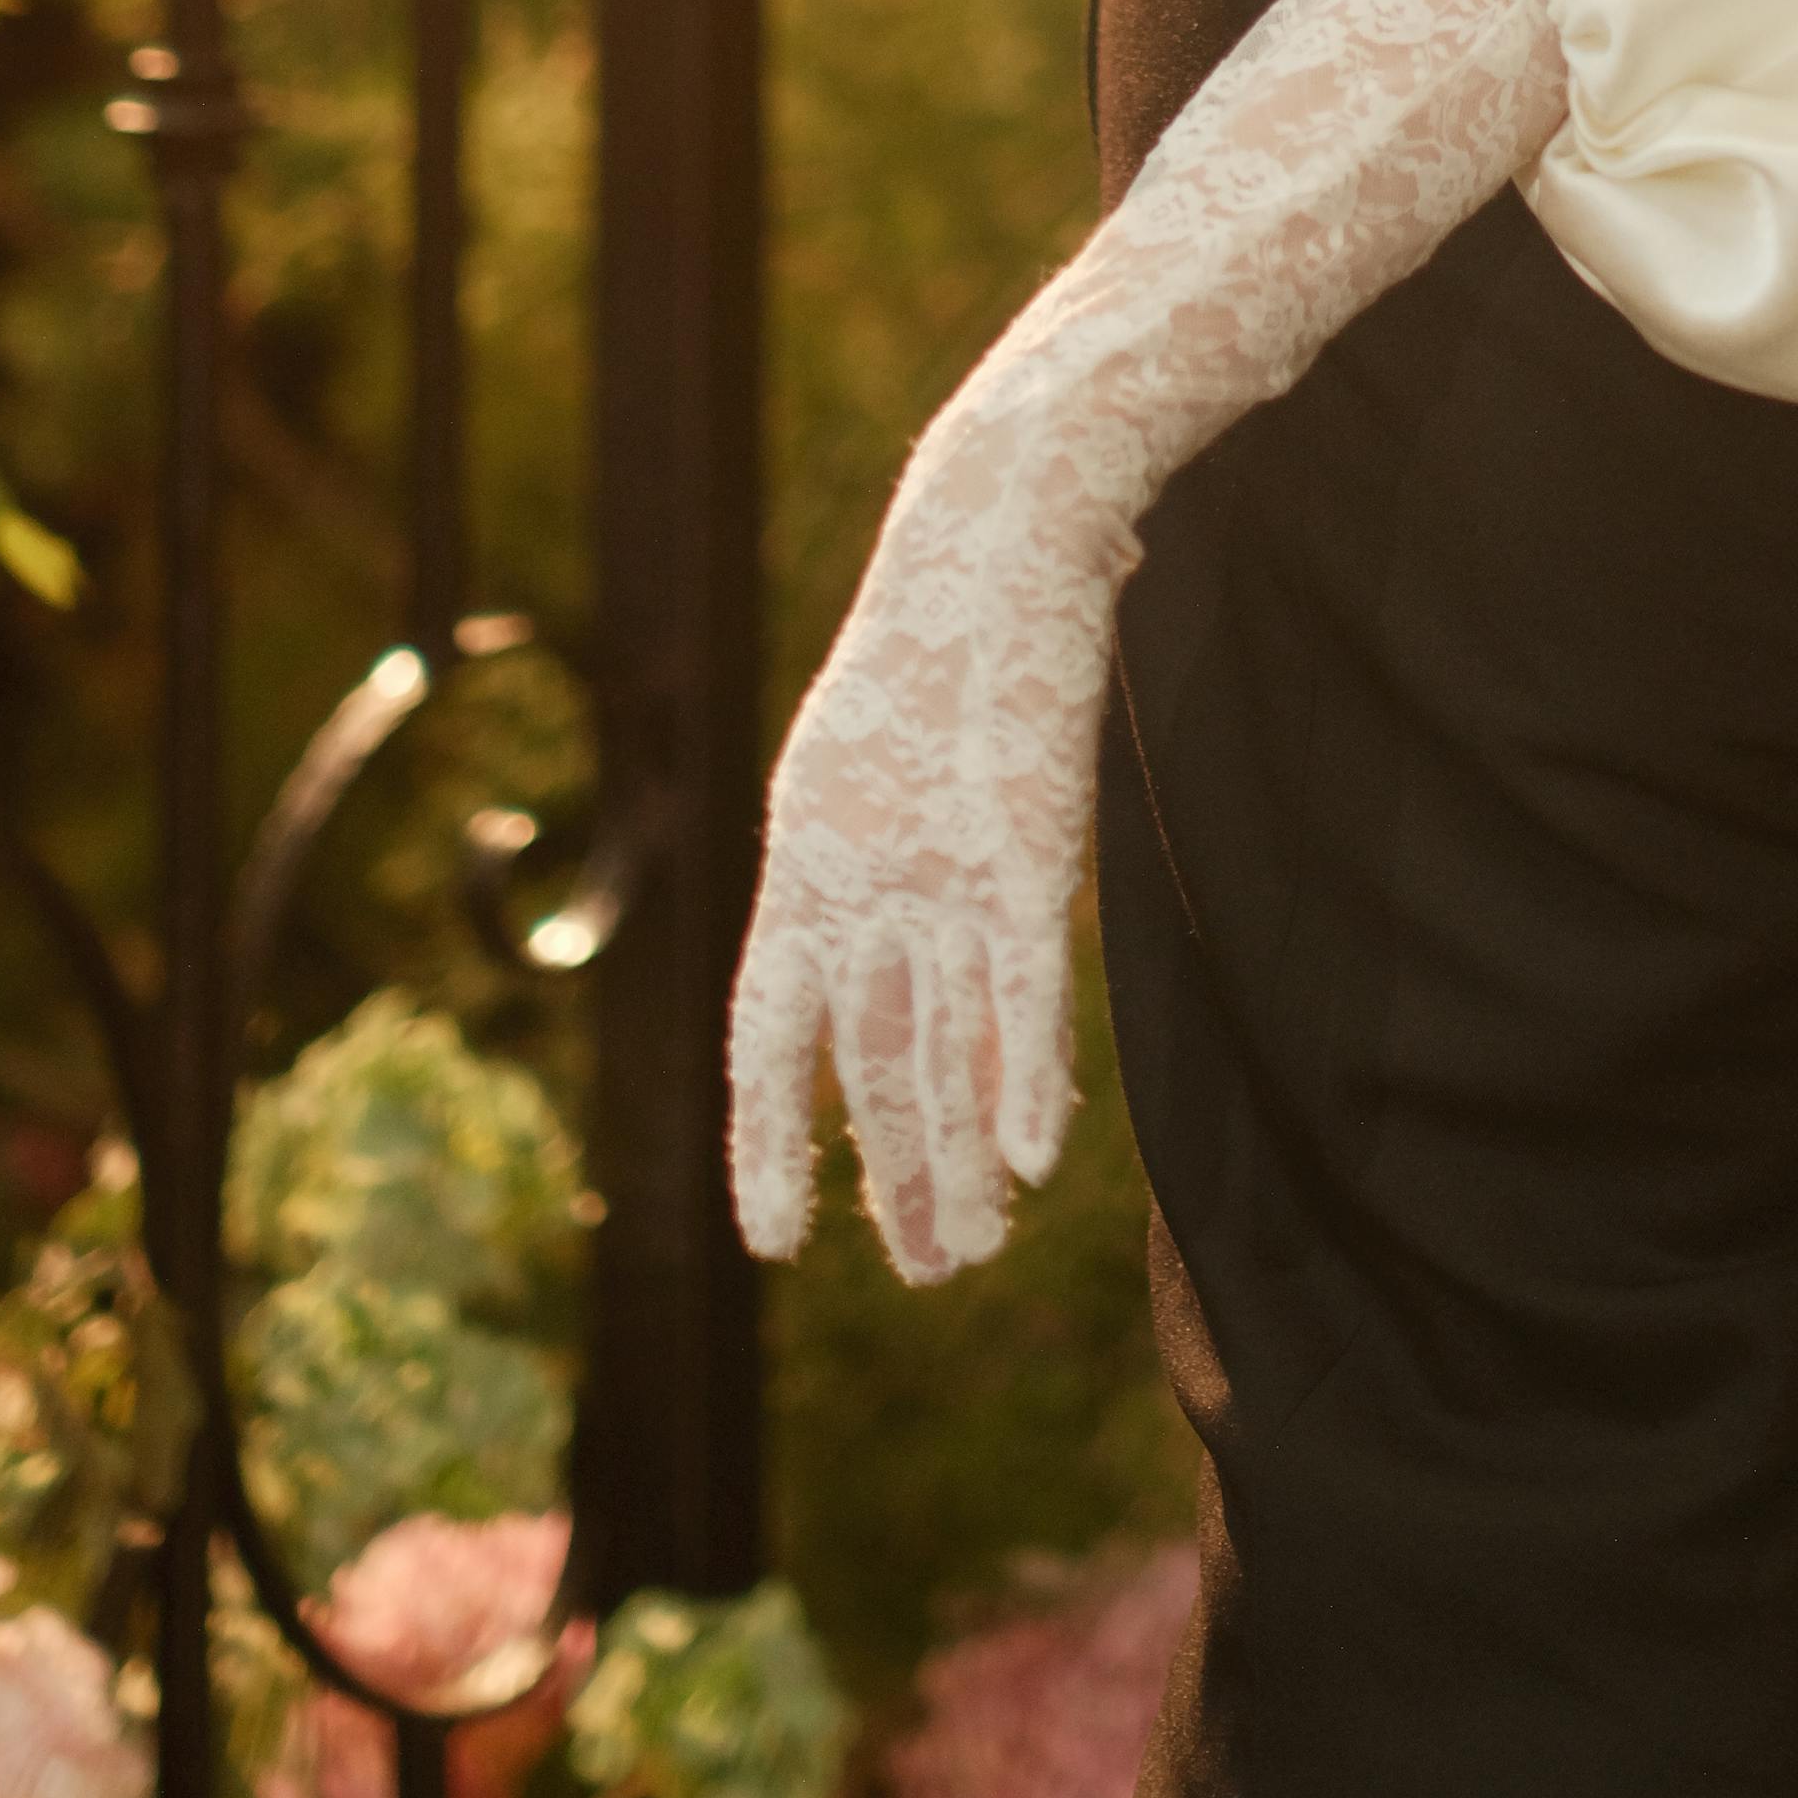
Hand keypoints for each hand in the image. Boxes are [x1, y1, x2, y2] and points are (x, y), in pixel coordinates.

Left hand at [723, 358, 1135, 1288]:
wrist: (998, 523)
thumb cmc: (953, 627)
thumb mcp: (892, 750)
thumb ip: (902, 852)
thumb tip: (928, 924)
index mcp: (802, 852)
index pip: (770, 1032)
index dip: (768, 1137)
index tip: (775, 1240)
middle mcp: (854, 873)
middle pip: (868, 1059)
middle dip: (895, 1174)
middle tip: (927, 1273)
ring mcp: (936, 863)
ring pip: (939, 1046)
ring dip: (954, 1159)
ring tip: (968, 1254)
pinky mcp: (1025, 843)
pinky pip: (1021, 985)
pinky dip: (1025, 1071)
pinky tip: (1029, 1159)